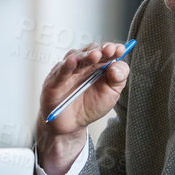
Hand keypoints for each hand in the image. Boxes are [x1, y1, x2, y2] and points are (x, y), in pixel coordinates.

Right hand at [36, 42, 130, 174]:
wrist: (71, 125)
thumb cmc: (90, 107)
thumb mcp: (111, 94)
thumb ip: (118, 79)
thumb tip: (117, 66)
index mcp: (98, 66)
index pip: (105, 52)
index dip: (112, 49)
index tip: (120, 49)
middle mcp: (82, 66)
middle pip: (90, 51)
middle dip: (100, 50)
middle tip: (109, 50)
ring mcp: (68, 71)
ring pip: (76, 58)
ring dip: (86, 55)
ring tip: (95, 55)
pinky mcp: (54, 81)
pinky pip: (60, 72)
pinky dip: (66, 66)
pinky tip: (73, 61)